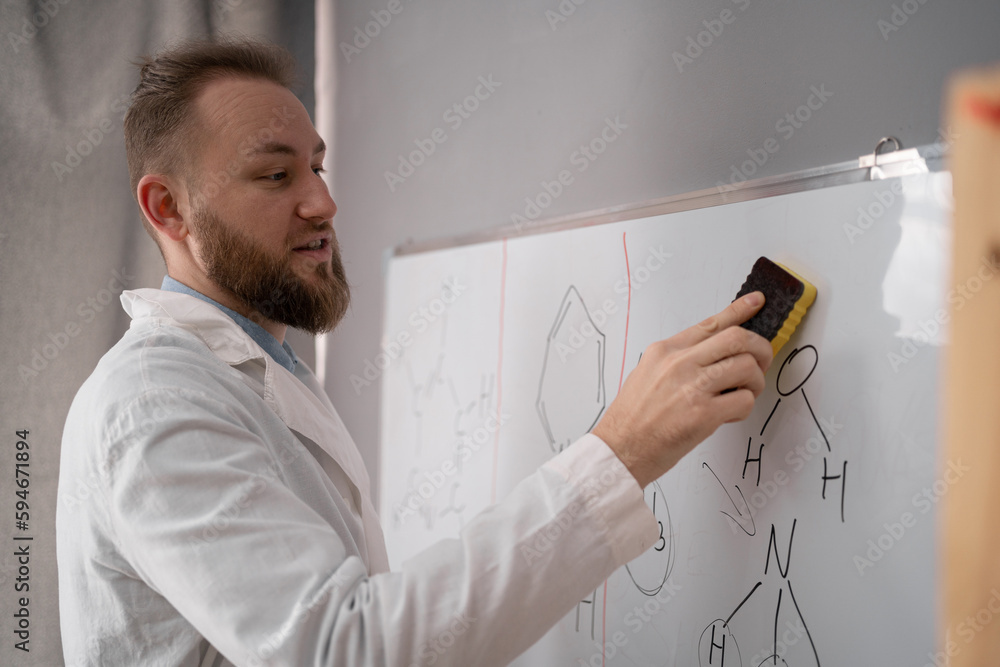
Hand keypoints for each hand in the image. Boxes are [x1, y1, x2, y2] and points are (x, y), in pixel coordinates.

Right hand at [592, 292, 772, 487]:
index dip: (739, 310)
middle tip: (761, 362)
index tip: (757, 302)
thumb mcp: (647, 373)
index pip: (711, 323)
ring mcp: (692, 387)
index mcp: (666, 350)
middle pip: (737, 339)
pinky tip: (730, 415)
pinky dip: (745, 407)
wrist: (620, 448)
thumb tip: (714, 355)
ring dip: (755, 382)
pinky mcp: (704, 414)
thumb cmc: (632, 417)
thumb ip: (679, 360)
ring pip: (746, 367)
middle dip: (760, 349)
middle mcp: (680, 363)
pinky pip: (744, 400)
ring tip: (744, 393)